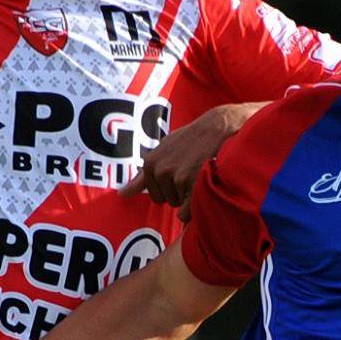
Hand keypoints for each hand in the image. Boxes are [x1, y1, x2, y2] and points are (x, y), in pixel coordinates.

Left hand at [117, 103, 256, 218]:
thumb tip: (122, 194)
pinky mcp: (191, 182)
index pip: (156, 195)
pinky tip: (204, 186)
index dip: (171, 187)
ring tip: (200, 174)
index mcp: (150, 163)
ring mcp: (175, 176)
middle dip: (180, 193)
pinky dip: (197, 206)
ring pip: (180, 206)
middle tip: (193, 171)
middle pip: (168, 201)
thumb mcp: (164, 151)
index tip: (182, 170)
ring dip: (191, 196)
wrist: (219, 127)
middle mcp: (160, 170)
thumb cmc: (191, 140)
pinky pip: (188, 212)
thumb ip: (142, 176)